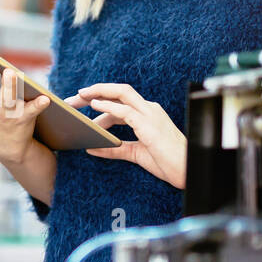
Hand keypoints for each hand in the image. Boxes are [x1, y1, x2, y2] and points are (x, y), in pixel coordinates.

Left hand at [70, 82, 186, 188]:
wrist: (189, 170)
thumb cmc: (167, 162)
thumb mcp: (136, 154)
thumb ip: (116, 149)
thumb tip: (92, 148)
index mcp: (147, 114)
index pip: (120, 101)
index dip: (100, 101)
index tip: (81, 104)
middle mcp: (149, 109)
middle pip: (118, 92)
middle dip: (95, 91)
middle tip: (73, 99)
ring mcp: (150, 115)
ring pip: (121, 94)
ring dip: (97, 95)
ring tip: (78, 100)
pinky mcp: (149, 125)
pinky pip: (125, 111)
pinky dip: (108, 106)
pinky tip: (94, 105)